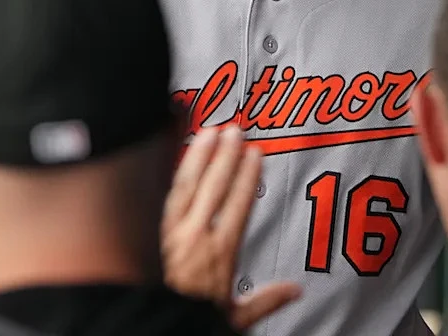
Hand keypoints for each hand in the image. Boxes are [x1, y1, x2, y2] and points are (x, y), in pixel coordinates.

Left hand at [162, 127, 301, 330]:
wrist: (153, 324)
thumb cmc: (191, 318)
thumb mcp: (234, 317)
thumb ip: (265, 300)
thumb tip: (295, 291)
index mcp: (219, 253)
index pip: (237, 206)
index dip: (247, 177)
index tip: (255, 154)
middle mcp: (195, 237)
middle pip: (212, 187)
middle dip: (225, 157)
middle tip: (234, 131)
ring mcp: (170, 232)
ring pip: (185, 185)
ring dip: (197, 157)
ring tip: (208, 134)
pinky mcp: (152, 233)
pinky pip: (164, 196)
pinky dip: (172, 174)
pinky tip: (176, 158)